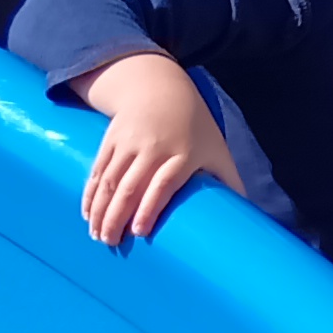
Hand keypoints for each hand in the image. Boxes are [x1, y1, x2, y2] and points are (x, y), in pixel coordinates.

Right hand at [73, 52, 244, 241]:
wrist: (160, 88)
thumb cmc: (195, 128)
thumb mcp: (217, 150)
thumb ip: (229, 181)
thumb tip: (246, 217)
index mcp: (182, 154)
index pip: (163, 183)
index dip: (150, 208)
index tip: (140, 232)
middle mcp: (153, 147)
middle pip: (131, 186)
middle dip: (117, 217)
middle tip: (111, 243)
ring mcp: (128, 142)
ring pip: (110, 181)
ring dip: (100, 210)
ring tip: (97, 236)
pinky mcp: (110, 139)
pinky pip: (98, 170)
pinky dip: (90, 193)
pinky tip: (87, 213)